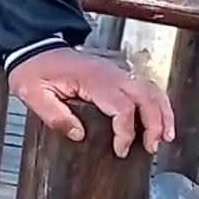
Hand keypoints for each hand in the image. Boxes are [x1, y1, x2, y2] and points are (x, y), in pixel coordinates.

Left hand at [7, 46, 174, 158]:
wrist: (35, 47)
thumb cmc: (34, 70)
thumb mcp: (33, 94)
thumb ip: (54, 115)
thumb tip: (79, 135)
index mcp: (90, 78)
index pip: (121, 105)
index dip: (126, 131)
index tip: (120, 150)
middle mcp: (109, 72)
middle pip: (145, 95)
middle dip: (155, 123)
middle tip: (152, 148)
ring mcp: (115, 71)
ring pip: (150, 89)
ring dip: (162, 112)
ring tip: (164, 137)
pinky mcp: (116, 75)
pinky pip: (145, 86)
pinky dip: (157, 103)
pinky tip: (160, 121)